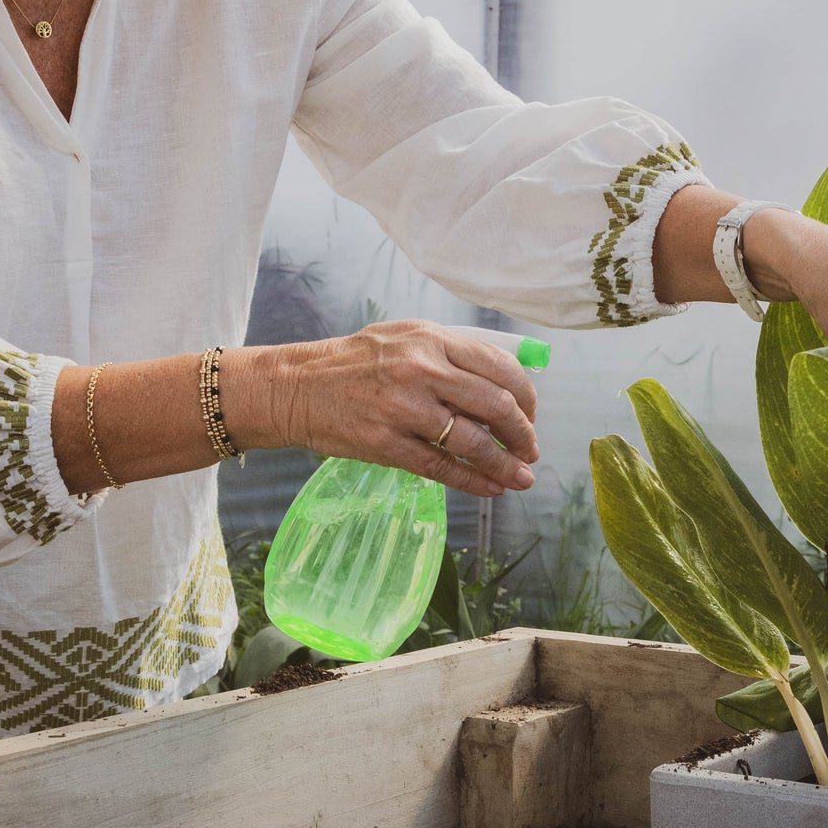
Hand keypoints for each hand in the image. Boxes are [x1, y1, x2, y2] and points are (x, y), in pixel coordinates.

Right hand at [258, 321, 539, 499]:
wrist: (296, 387)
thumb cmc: (355, 363)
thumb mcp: (405, 338)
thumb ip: (451, 355)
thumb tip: (505, 384)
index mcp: (431, 339)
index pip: (500, 367)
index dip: (527, 396)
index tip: (531, 414)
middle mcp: (422, 370)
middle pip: (495, 405)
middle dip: (523, 434)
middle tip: (530, 449)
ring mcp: (404, 409)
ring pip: (474, 442)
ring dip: (505, 465)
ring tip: (521, 478)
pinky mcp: (387, 444)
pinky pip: (442, 468)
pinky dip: (474, 482)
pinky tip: (492, 489)